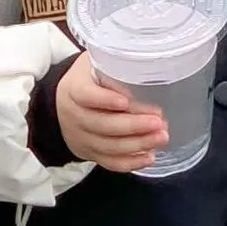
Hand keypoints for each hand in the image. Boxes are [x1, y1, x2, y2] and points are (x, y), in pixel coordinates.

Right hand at [56, 52, 168, 173]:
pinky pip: (109, 162)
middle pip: (101, 125)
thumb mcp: (96, 63)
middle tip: (158, 121)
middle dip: (132, 125)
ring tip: (162, 136)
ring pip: (108, 146)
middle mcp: (74, 115)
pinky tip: (150, 156)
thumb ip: (114, 67)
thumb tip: (150, 69)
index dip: (105, 100)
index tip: (126, 101)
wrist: (64, 102)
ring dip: (138, 144)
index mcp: (74, 88)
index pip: (85, 96)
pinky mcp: (89, 153)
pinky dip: (131, 162)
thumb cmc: (89, 77)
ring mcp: (81, 137)